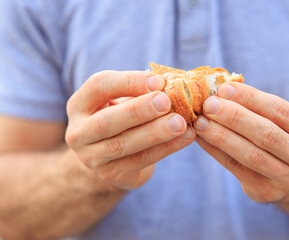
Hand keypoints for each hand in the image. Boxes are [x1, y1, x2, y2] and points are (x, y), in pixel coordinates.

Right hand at [65, 71, 194, 189]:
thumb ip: (141, 92)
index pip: (98, 86)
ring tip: (181, 123)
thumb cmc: (122, 118)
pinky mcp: (111, 175)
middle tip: (166, 102)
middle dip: (138, 110)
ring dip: (155, 133)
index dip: (129, 82)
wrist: (109, 157)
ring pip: (123, 144)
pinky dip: (166, 148)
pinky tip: (186, 137)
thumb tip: (173, 84)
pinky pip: (141, 160)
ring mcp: (91, 158)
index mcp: (80, 104)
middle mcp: (78, 132)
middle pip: (106, 121)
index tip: (159, 81)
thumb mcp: (123, 100)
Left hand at [194, 83, 288, 201]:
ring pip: (250, 155)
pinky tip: (201, 138)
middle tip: (209, 104)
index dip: (251, 98)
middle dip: (234, 117)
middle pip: (267, 135)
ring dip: (221, 136)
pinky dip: (216, 151)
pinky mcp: (267, 193)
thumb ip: (261, 108)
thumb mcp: (287, 122)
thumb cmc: (286, 138)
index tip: (225, 88)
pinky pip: (236, 168)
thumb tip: (222, 90)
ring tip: (200, 122)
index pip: (281, 111)